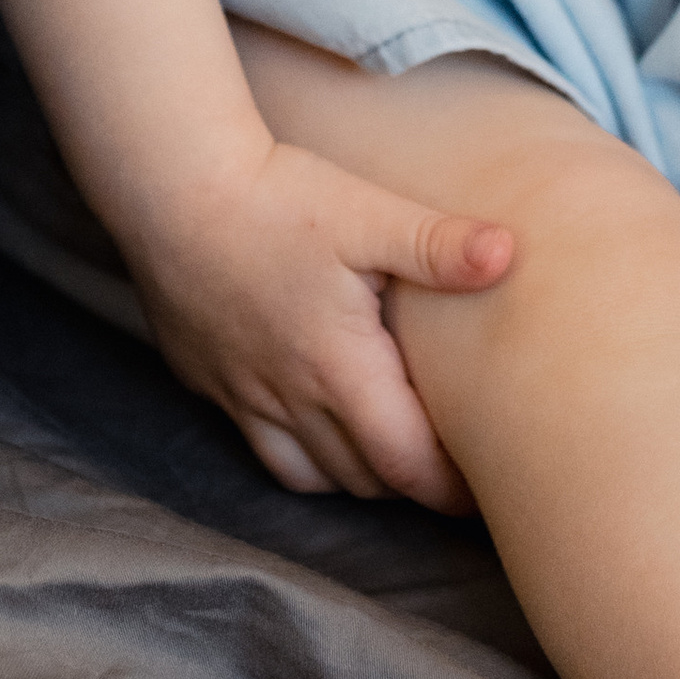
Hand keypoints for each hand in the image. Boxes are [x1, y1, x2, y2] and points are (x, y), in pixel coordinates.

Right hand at [127, 135, 515, 510]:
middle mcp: (289, 398)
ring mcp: (242, 396)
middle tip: (456, 470)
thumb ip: (439, 244)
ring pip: (311, 476)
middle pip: (364, 480)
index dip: (451, 489)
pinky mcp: (209, 381)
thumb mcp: (367, 213)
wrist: (170, 189)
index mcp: (338, 369)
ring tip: (395, 451)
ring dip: (359, 476)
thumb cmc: (275, 198)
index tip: (488, 488)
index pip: (405, 464)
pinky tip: (319, 419)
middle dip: (412, 485)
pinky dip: (302, 454)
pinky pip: (262, 446)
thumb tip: (509, 256)